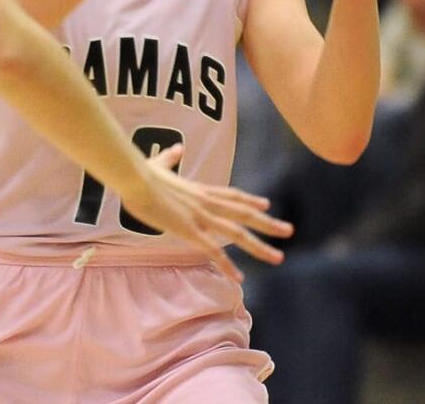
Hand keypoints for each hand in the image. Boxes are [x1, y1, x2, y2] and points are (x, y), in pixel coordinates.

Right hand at [117, 145, 293, 282]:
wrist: (135, 179)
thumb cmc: (141, 172)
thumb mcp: (159, 164)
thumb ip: (171, 158)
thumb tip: (177, 148)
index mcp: (199, 189)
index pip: (231, 195)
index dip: (250, 201)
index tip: (266, 205)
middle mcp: (206, 202)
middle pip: (244, 214)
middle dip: (268, 224)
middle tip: (289, 231)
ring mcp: (201, 216)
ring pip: (237, 233)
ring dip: (259, 246)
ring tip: (278, 257)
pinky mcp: (190, 230)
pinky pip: (214, 251)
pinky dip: (228, 265)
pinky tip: (239, 277)